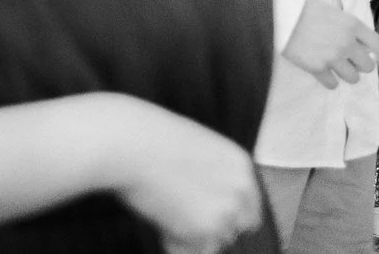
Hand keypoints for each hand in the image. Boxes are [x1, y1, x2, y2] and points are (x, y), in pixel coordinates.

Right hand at [95, 96, 267, 253]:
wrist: (129, 143)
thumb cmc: (148, 136)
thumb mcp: (193, 146)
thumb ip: (210, 173)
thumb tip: (204, 195)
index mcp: (240, 165)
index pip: (250, 206)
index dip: (227, 213)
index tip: (208, 215)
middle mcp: (240, 191)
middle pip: (236, 227)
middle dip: (211, 225)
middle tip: (181, 215)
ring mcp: (225, 213)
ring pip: (215, 241)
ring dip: (193, 234)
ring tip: (165, 213)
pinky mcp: (203, 231)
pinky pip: (193, 249)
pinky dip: (175, 242)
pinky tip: (159, 222)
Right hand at [280, 0, 378, 89]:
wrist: (281, 16)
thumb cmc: (305, 10)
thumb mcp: (333, 12)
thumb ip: (349, 27)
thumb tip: (361, 44)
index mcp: (353, 25)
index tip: (378, 60)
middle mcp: (347, 42)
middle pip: (368, 66)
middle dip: (359, 65)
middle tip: (348, 61)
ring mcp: (333, 57)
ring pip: (353, 78)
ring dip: (345, 74)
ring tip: (334, 67)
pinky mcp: (318, 68)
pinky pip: (333, 84)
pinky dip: (328, 80)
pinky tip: (322, 72)